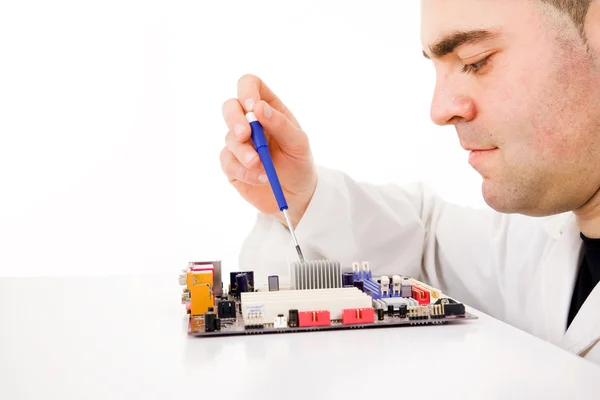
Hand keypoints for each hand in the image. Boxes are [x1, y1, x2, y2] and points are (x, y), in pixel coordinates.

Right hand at [220, 74, 317, 227]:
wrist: (295, 196)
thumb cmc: (299, 164)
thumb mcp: (298, 143)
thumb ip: (281, 124)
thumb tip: (258, 108)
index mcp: (268, 109)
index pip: (250, 85)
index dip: (247, 90)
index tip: (252, 107)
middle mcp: (250, 122)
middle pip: (230, 106)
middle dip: (234, 120)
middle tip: (245, 135)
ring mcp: (239, 143)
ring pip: (229, 138)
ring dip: (245, 153)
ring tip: (261, 166)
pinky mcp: (232, 164)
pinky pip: (228, 162)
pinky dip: (244, 171)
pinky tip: (261, 178)